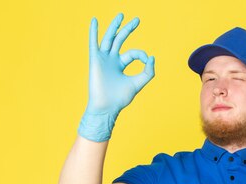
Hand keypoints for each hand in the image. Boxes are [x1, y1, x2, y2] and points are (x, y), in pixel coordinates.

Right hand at [78, 13, 155, 141]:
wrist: (106, 106)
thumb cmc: (120, 98)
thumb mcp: (138, 83)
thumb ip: (148, 72)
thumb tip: (152, 57)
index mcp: (121, 65)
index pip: (133, 53)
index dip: (142, 55)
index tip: (147, 62)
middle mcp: (111, 60)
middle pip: (120, 40)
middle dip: (128, 29)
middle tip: (136, 20)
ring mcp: (103, 59)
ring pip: (109, 39)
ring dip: (115, 26)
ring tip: (121, 15)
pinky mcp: (95, 60)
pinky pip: (94, 43)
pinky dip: (93, 31)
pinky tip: (94, 21)